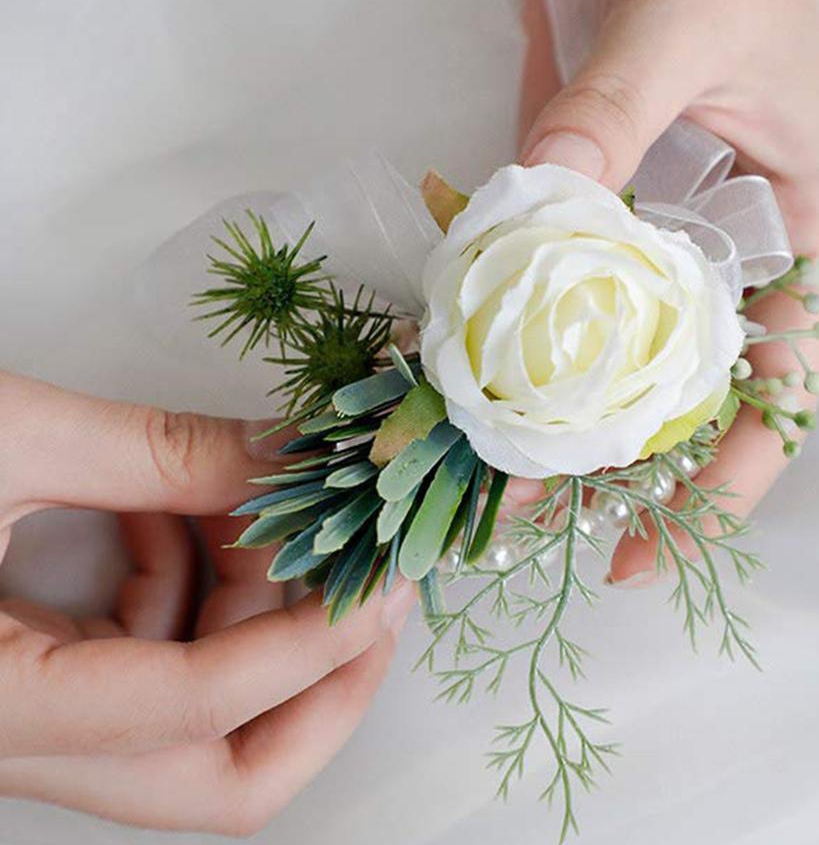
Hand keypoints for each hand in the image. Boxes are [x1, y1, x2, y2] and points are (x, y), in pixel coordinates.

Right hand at [0, 371, 414, 832]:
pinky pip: (146, 660)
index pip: (194, 712)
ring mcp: (28, 717)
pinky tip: (177, 511)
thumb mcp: (3, 435)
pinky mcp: (32, 675)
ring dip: (253, 612)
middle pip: (215, 780)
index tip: (383, 578)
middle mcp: (15, 742)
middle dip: (317, 688)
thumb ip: (156, 450)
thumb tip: (290, 450)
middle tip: (375, 592)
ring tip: (265, 508)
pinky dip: (189, 589)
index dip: (308, 642)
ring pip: (193, 719)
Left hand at [513, 0, 818, 580]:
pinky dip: (500, 312)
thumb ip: (612, 114)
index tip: (660, 544)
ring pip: (602, 334)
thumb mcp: (682, 21)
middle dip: (615, 458)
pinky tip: (453, 359)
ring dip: (545, 401)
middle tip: (534, 517)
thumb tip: (537, 207)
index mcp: (799, 222)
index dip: (727, 477)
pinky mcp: (578, 181)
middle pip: (679, 379)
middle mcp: (722, 236)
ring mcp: (644, 214)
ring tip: (481, 468)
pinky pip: (542, 264)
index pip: (779, 380)